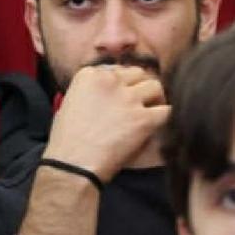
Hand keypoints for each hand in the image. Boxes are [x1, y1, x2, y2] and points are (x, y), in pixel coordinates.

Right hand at [43, 65, 168, 182]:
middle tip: (139, 103)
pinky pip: (167, 110)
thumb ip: (93, 90)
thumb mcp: (71, 103)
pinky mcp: (143, 118)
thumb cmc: (67, 140)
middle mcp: (110, 81)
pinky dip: (164, 117)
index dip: (123, 83)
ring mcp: (128, 99)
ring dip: (155, 99)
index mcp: (90, 75)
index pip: (118, 69)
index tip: (121, 96)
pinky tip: (157, 125)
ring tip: (150, 112)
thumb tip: (111, 89)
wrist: (72, 165)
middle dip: (140, 87)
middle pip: (139, 74)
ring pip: (156, 86)